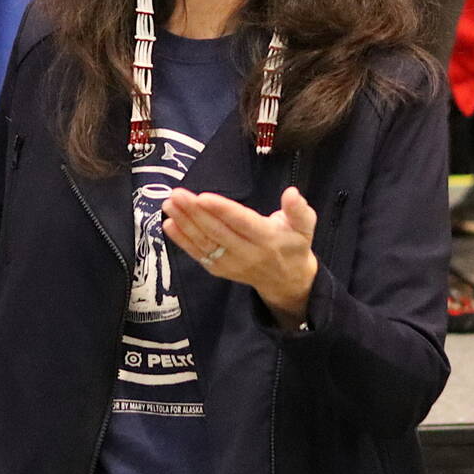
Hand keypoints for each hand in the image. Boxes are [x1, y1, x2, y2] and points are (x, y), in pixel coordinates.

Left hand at [161, 187, 318, 326]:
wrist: (287, 281)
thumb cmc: (294, 245)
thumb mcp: (305, 226)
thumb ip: (299, 209)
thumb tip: (292, 192)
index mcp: (268, 239)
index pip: (242, 223)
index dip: (222, 210)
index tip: (203, 196)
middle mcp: (247, 254)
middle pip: (218, 232)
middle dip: (195, 213)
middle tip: (178, 194)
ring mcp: (231, 264)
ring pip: (205, 243)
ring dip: (184, 224)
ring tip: (169, 204)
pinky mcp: (219, 270)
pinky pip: (199, 255)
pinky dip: (182, 241)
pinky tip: (169, 224)